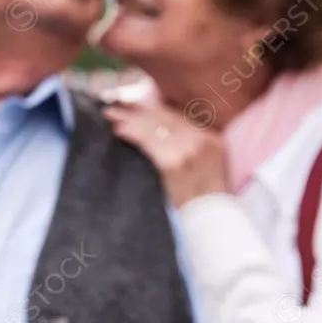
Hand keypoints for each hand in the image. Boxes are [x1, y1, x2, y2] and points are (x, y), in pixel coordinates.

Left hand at [102, 98, 228, 208]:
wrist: (210, 220)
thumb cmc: (201, 198)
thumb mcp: (205, 165)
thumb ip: (188, 145)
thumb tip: (157, 129)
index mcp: (212, 137)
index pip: (177, 116)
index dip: (152, 107)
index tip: (132, 102)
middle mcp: (202, 139)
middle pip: (163, 117)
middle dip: (136, 109)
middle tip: (114, 102)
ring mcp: (188, 149)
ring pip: (153, 126)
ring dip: (128, 119)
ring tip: (109, 114)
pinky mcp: (173, 161)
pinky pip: (147, 142)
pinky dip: (131, 134)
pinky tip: (118, 130)